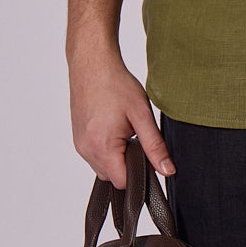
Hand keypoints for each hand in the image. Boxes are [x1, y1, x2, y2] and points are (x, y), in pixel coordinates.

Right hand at [68, 47, 174, 186]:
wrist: (92, 64)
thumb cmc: (115, 84)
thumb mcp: (142, 115)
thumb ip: (155, 147)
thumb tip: (167, 170)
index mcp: (102, 147)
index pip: (123, 182)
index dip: (139, 173)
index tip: (146, 155)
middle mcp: (86, 150)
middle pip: (113, 177)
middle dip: (128, 165)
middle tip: (136, 137)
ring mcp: (79, 145)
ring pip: (103, 168)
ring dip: (117, 157)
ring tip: (123, 130)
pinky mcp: (78, 139)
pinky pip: (95, 156)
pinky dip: (107, 150)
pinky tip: (113, 128)